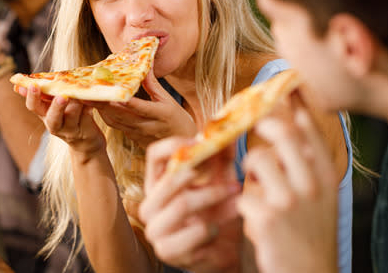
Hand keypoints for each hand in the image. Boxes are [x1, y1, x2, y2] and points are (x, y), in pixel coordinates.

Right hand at [19, 85, 105, 159]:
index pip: (34, 107)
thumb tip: (20, 83)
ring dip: (74, 108)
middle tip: (61, 96)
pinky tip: (89, 102)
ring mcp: (71, 130)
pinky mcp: (86, 132)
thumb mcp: (51, 108)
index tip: (32, 84)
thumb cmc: (66, 118)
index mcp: (45, 115)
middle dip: (56, 107)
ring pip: (71, 120)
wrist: (85, 143)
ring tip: (77, 97)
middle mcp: (56, 125)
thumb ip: (42, 96)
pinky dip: (87, 110)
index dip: (32, 97)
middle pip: (52, 118)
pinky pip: (86, 119)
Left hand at [89, 69, 196, 148]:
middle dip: (103, 104)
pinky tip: (97, 106)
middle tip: (87, 94)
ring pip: (115, 122)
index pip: (139, 107)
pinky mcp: (132, 138)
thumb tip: (145, 65)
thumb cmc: (177, 118)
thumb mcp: (168, 100)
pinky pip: (116, 126)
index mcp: (160, 114)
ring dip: (100, 110)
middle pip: (121, 115)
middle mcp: (147, 126)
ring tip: (86, 99)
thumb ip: (153, 84)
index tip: (112, 94)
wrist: (181, 142)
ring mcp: (138, 134)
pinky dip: (106, 116)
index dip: (125, 101)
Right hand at [135, 136, 241, 271]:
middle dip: (207, 180)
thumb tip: (229, 131)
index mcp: (158, 184)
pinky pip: (193, 231)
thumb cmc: (219, 216)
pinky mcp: (167, 251)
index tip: (201, 141)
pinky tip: (219, 231)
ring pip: (181, 204)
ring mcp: (155, 229)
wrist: (224, 255)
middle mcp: (150, 205)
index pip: (154, 155)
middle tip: (234, 183)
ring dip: (214, 200)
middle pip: (170, 180)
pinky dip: (213, 228)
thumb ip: (222, 160)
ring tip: (236, 203)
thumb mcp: (222, 184)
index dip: (175, 145)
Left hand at [236, 91, 338, 272]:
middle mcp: (311, 184)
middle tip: (257, 129)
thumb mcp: (319, 196)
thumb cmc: (309, 232)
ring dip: (250, 170)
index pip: (310, 130)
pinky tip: (254, 219)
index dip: (294, 106)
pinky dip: (244, 205)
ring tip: (257, 187)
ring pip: (257, 158)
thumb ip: (305, 163)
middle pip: (282, 132)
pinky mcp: (267, 217)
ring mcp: (289, 199)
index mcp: (325, 176)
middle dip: (264, 125)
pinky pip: (243, 194)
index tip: (284, 90)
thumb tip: (290, 121)